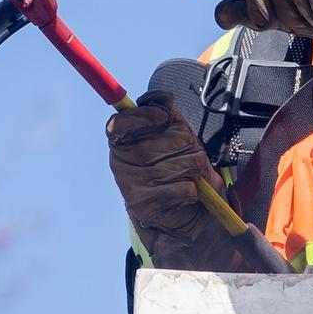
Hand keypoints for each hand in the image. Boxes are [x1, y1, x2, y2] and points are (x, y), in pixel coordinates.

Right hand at [107, 91, 229, 258]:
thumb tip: (164, 98)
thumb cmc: (181, 169)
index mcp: (123, 142)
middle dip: (184, 145)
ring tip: (191, 176)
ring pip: (175, 165)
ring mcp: (129, 185)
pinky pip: (181, 188)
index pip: (119, 123)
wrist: (187, 215)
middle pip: (155, 141)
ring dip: (193, 169)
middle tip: (190, 154)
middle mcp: (120, 163)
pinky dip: (193, 190)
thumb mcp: (179, 136)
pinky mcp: (143, 206)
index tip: (163, 117)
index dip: (142, 117)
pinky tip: (188, 193)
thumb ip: (170, 116)